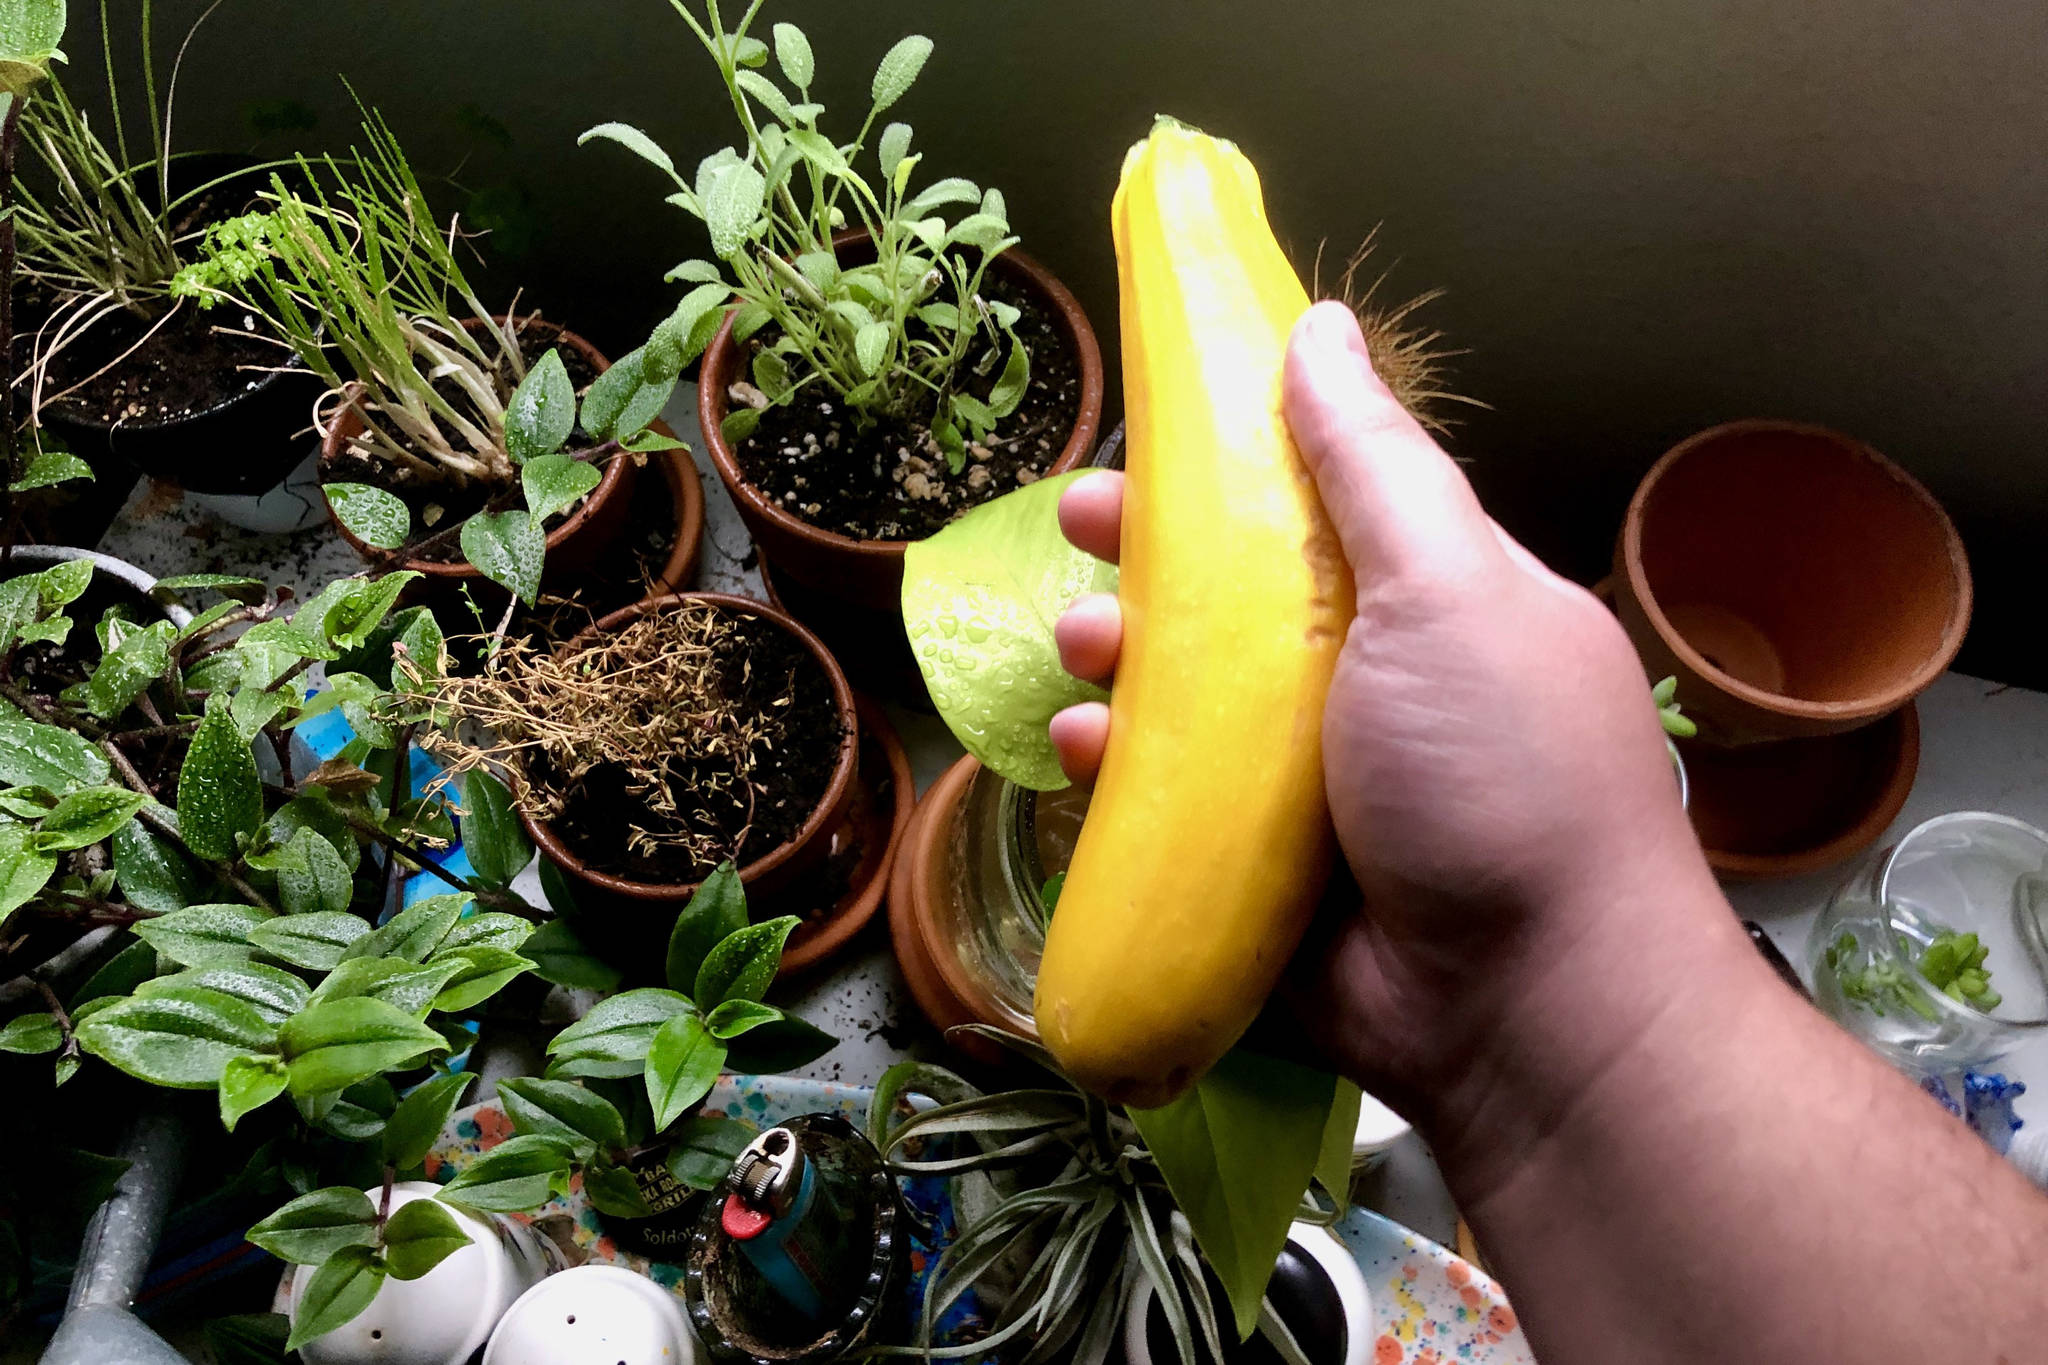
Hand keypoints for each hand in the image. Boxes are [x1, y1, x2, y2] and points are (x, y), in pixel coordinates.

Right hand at [1050, 302, 1726, 1115]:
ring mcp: (1313, 783)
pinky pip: (1168, 802)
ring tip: (1080, 655)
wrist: (1525, 1007)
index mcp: (1431, 602)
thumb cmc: (1501, 772)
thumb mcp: (1448, 589)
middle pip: (1230, 597)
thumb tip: (1322, 327)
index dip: (1227, 462)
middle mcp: (1369, 682)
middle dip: (1147, 559)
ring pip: (1184, 699)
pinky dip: (1120, 769)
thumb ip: (1375, 462)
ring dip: (1118, 661)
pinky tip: (1087, 751)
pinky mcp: (1258, 869)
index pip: (1314, 504)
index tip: (1150, 435)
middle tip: (1075, 530)